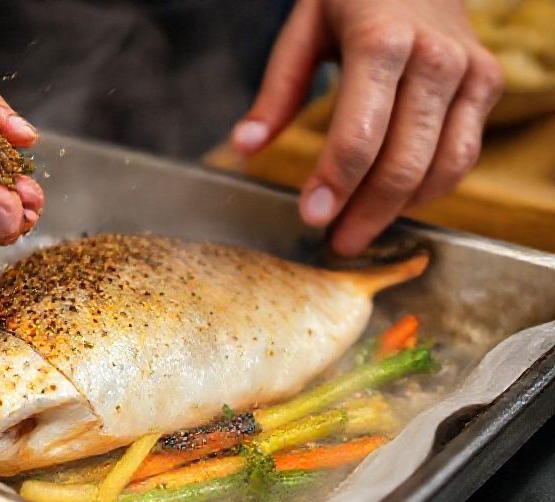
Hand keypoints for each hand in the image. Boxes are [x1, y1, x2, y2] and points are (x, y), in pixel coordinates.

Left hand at [232, 0, 502, 255]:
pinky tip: (396, 203)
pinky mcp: (488, 84)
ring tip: (360, 230)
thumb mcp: (304, 29)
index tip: (312, 217)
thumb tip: (244, 146)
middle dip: (366, 212)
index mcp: (382, 41)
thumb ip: (276, 92)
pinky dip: (431, 189)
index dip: (335, 184)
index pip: (359, 135)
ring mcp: (468, 72)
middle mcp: (434, 59)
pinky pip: (463, 155)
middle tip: (336, 241)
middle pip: (402, 162)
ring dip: (398, 210)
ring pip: (440, 167)